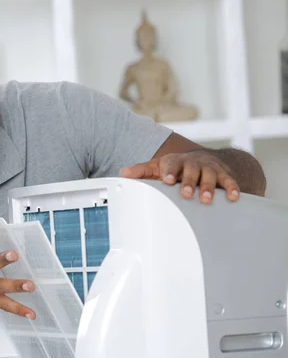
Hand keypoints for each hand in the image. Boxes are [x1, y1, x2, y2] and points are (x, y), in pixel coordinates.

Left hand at [119, 150, 239, 203]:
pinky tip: (233, 198)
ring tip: (206, 199)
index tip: (167, 180)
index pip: (171, 165)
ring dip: (209, 187)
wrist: (204, 158)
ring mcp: (209, 168)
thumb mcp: (158, 166)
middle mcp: (193, 163)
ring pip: (211, 175)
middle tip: (186, 193)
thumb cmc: (176, 166)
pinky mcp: (224, 174)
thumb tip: (122, 174)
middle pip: (192, 170)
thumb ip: (141, 171)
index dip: (169, 172)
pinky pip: (230, 181)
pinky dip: (233, 188)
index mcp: (175, 161)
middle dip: (189, 182)